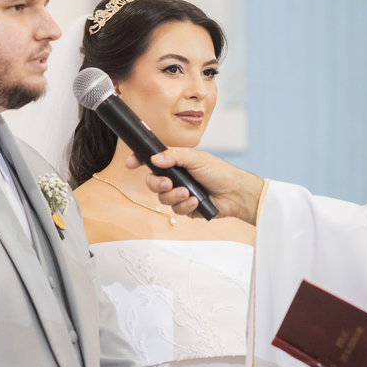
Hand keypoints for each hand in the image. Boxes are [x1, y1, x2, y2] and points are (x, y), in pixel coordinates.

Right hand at [126, 149, 263, 224]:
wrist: (234, 193)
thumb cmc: (218, 172)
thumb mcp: (196, 158)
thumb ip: (174, 156)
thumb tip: (154, 158)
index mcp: (176, 163)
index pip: (152, 160)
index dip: (139, 160)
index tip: (131, 163)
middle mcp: (175, 178)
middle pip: (152, 182)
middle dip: (157, 184)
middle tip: (168, 183)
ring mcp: (179, 194)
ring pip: (163, 198)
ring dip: (174, 196)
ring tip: (188, 193)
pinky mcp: (185, 208)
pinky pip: (176, 210)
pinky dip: (185, 206)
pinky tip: (195, 202)